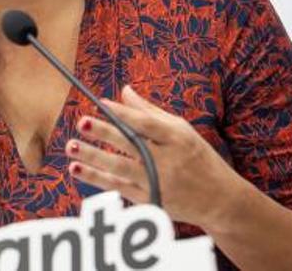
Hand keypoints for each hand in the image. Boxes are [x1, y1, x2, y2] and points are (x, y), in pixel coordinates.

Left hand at [66, 84, 249, 228]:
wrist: (220, 200)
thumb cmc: (197, 157)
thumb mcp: (182, 130)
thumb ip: (150, 112)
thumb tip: (124, 90)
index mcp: (177, 139)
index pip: (147, 124)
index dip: (124, 114)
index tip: (102, 103)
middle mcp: (168, 161)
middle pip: (131, 145)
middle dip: (105, 134)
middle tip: (81, 122)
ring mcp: (158, 183)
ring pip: (120, 169)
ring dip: (93, 158)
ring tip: (71, 146)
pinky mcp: (150, 201)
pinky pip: (119, 188)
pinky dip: (97, 179)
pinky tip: (77, 169)